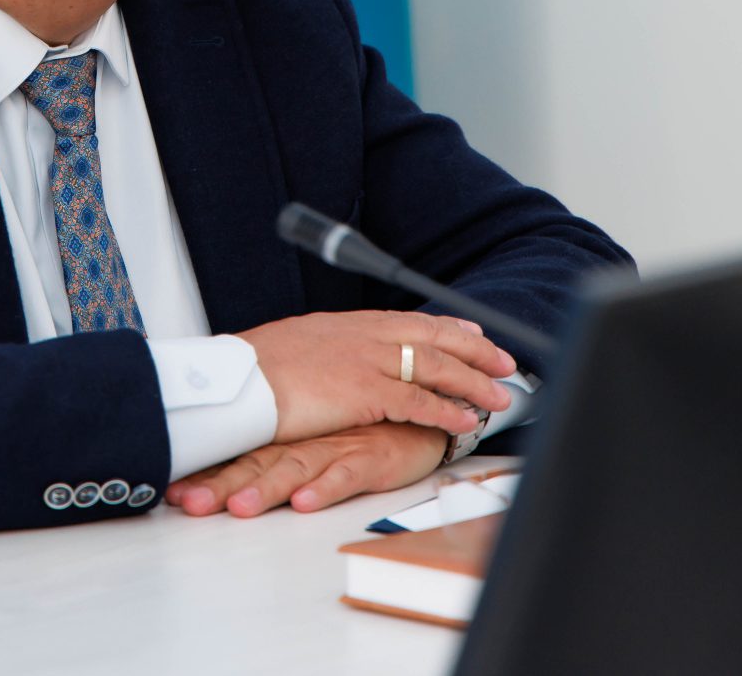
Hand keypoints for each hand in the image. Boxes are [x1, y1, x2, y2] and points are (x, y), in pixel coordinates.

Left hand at [167, 422, 449, 516]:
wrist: (416, 411)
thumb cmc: (357, 429)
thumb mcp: (308, 436)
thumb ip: (269, 450)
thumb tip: (215, 466)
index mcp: (283, 435)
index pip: (235, 455)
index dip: (203, 472)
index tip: (171, 490)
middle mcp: (302, 440)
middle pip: (255, 463)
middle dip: (221, 485)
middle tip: (191, 503)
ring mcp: (334, 448)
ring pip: (294, 468)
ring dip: (266, 488)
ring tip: (241, 507)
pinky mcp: (369, 458)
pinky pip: (345, 474)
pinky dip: (325, 487)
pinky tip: (306, 500)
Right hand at [239, 309, 513, 442]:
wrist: (238, 379)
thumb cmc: (256, 368)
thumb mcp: (298, 345)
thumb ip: (329, 348)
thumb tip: (335, 356)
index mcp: (349, 323)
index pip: (410, 320)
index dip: (447, 327)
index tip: (472, 332)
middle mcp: (365, 335)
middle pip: (433, 337)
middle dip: (474, 351)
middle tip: (503, 362)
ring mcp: (368, 361)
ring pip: (435, 367)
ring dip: (472, 383)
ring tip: (498, 397)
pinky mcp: (366, 393)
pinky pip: (418, 401)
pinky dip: (446, 410)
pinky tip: (465, 419)